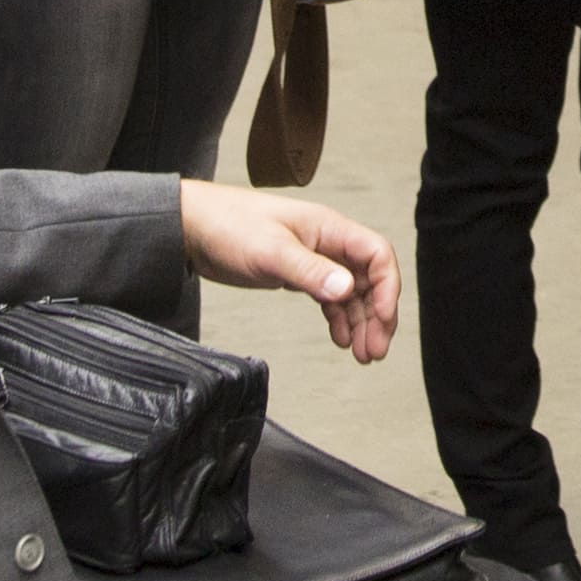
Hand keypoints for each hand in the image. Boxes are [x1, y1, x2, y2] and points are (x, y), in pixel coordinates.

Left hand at [177, 181, 400, 359]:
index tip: (382, 320)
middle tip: (374, 351)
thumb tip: (346, 289)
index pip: (377, 256)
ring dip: (360, 323)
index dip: (387, 289)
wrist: (193, 227)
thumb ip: (310, 271)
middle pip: (369, 280)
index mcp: (329, 228)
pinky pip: (330, 297)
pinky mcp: (298, 273)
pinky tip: (339, 339)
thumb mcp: (271, 251)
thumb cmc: (229, 225)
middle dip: (377, 316)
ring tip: (361, 354)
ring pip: (351, 293)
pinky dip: (338, 319)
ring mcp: (314, 258)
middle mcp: (327, 243)